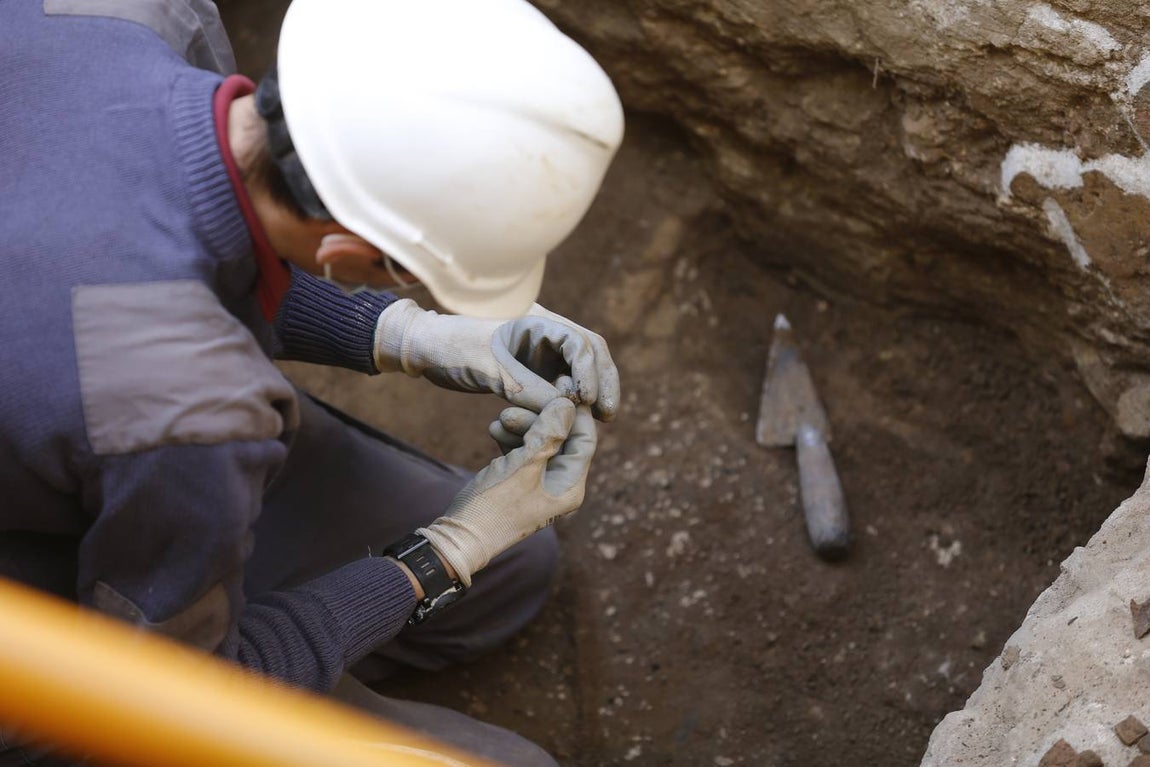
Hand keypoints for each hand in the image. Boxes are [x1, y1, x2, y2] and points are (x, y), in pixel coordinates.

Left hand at [373, 299, 619, 419]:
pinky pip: (561, 381)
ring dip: (591, 391)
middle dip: (603, 381)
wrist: (422, 348)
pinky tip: (575, 419)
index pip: (578, 342)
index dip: (590, 371)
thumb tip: (567, 409)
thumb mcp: (488, 369)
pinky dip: (571, 399)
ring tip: (599, 419)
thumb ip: (526, 388)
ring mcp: (539, 349)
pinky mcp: (531, 367)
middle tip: (609, 414)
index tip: (587, 401)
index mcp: (535, 320)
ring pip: (578, 368)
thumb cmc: (450, 349)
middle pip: (589, 352)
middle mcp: (543, 332)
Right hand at [417, 398, 595, 586]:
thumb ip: (549, 433)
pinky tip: (494, 429)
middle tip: (518, 402)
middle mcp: (560, 486)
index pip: (585, 440)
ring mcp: (539, 485)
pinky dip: (511, 440)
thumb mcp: (523, 465)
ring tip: (500, 419)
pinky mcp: (518, 483)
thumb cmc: (493, 505)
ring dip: (522, 427)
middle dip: (540, 418)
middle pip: (561, 439)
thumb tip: (568, 404)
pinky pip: (522, 453)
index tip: (561, 383)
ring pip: (539, 443)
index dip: (575, 411)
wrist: (458, 539)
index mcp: (571, 486)